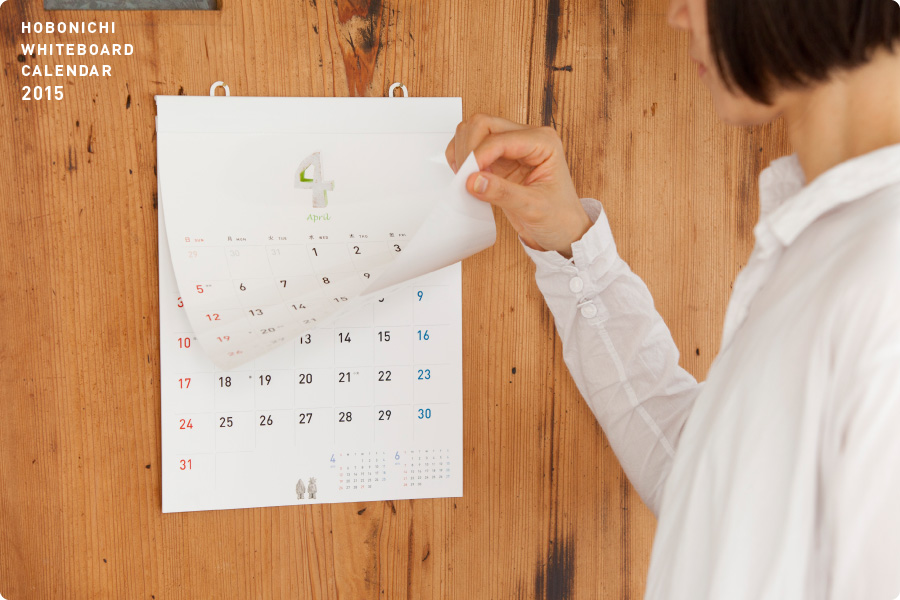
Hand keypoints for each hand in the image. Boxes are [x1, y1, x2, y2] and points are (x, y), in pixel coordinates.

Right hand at [445, 113, 592, 257]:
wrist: (564, 231)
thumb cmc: (560, 218)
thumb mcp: (533, 208)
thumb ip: (503, 193)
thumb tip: (473, 181)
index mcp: (543, 142)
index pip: (499, 139)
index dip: (478, 156)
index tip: (467, 179)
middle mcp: (527, 138)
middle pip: (483, 124)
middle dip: (468, 150)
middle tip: (464, 178)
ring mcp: (512, 147)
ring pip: (474, 132)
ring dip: (463, 152)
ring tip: (466, 179)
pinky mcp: (500, 159)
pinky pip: (472, 147)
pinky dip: (462, 159)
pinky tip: (468, 178)